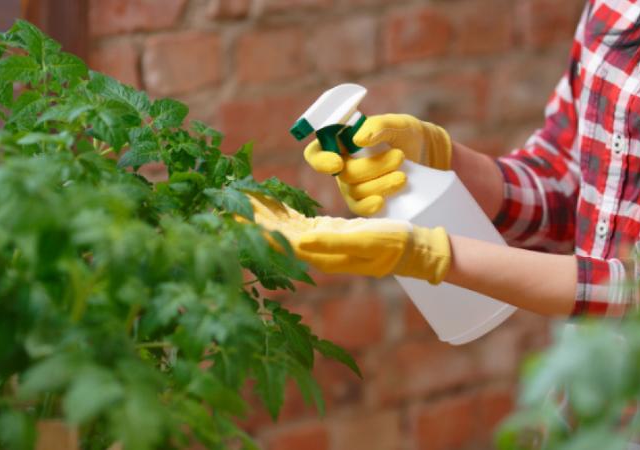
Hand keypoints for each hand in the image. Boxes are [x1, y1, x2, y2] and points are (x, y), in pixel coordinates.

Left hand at [249, 194, 450, 283]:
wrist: (412, 250)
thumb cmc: (393, 245)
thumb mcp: (365, 240)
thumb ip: (332, 242)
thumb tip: (299, 242)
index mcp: (321, 252)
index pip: (279, 240)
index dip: (255, 227)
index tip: (233, 214)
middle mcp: (316, 249)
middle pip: (276, 233)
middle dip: (252, 218)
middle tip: (227, 202)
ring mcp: (322, 241)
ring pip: (284, 226)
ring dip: (264, 214)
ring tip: (242, 200)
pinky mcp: (329, 232)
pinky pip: (298, 222)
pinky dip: (283, 211)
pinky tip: (272, 204)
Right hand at [303, 114, 451, 216]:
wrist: (427, 155)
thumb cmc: (406, 134)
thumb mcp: (398, 123)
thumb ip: (378, 125)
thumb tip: (358, 140)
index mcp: (340, 144)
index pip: (315, 154)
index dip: (321, 161)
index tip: (338, 162)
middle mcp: (342, 166)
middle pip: (345, 174)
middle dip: (373, 167)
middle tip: (400, 156)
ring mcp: (353, 186)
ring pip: (356, 191)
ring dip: (380, 184)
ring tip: (404, 176)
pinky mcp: (367, 202)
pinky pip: (361, 208)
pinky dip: (370, 206)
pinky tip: (382, 202)